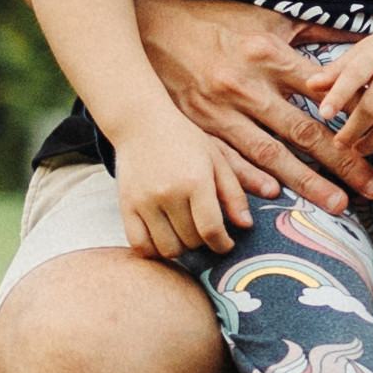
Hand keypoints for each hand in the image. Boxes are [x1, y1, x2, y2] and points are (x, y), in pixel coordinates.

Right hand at [108, 115, 262, 258]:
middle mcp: (169, 193)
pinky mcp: (126, 206)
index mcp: (196, 181)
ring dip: (180, 248)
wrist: (142, 123)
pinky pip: (140, 245)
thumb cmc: (185, 140)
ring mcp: (144, 202)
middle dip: (203, 241)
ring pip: (167, 248)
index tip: (226, 244)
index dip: (222, 245)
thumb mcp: (216, 159)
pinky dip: (153, 250)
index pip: (211, 230)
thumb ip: (233, 193)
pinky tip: (163, 238)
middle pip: (191, 241)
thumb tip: (246, 226)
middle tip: (204, 230)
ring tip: (185, 233)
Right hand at [136, 0, 372, 202]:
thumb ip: (315, 31)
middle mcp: (246, 86)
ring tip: (338, 205)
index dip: (353, 116)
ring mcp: (219, 111)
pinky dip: (248, 180)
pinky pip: (226, 160)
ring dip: (306, 182)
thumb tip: (362, 41)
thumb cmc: (215, 19)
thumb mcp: (267, 17)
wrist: (150, 24)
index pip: (321, 92)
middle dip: (342, 162)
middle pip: (303, 131)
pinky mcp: (196, 127)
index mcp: (268, 55)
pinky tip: (273, 197)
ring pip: (270, 154)